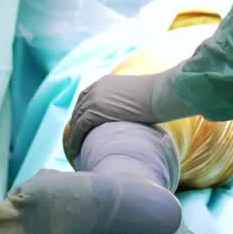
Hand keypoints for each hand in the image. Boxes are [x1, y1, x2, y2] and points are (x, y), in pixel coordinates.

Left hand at [65, 65, 191, 163]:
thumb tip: (133, 115)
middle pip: (78, 108)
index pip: (86, 96)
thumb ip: (128, 102)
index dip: (82, 111)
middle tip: (75, 139)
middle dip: (75, 123)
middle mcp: (96, 88)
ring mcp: (94, 99)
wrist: (158, 94)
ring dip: (74, 135)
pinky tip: (76, 151)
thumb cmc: (156, 97)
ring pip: (77, 120)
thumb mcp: (137, 95)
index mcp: (105, 82)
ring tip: (74, 150)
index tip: (81, 124)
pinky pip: (79, 128)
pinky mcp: (94, 111)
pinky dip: (75, 140)